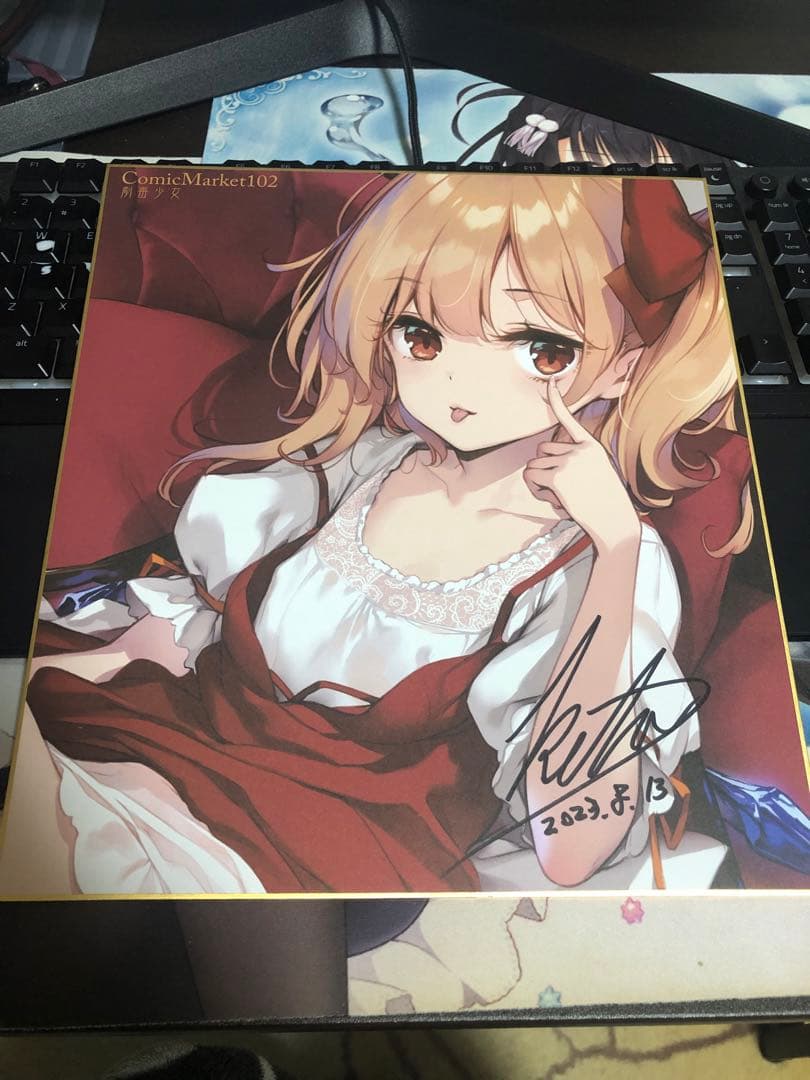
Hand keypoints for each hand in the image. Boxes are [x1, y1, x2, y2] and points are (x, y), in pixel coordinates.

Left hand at [523, 381, 640, 555]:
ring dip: (539, 481)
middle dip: (543, 467)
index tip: (550, 383)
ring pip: (534, 464)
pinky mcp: (557, 476)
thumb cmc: (606, 501)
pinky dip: (535, 488)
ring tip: (560, 494)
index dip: (556, 400)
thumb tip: (547, 459)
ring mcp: (568, 461)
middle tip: (558, 485)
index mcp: (590, 445)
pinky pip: (531, 476)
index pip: (569, 419)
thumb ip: (577, 460)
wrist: (614, 519)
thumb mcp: (598, 471)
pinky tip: (553, 497)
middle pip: (542, 449)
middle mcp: (578, 449)